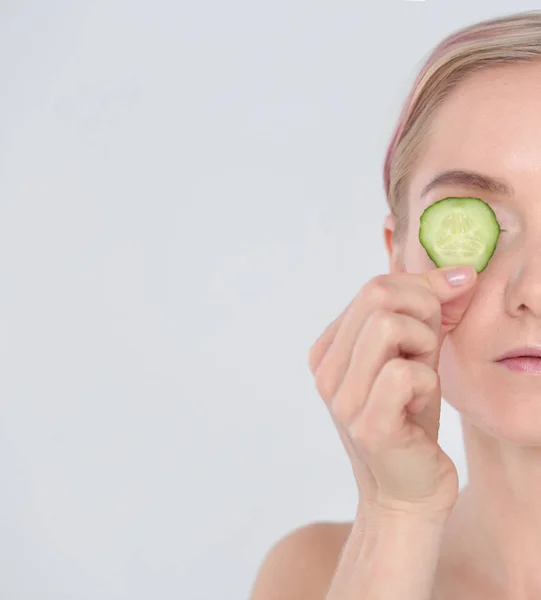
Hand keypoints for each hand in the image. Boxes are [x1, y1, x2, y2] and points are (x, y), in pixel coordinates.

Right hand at [308, 266, 476, 520]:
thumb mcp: (415, 354)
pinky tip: (419, 406)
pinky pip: (404, 373)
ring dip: (424, 345)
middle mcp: (325, 370)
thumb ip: (427, 311)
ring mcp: (341, 398)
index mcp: (329, 349)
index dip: (422, 287)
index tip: (449, 307)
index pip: (374, 286)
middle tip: (430, 348)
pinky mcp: (366, 425)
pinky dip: (426, 382)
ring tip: (422, 375)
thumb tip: (463, 271)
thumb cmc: (411, 418)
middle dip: (423, 310)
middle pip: (377, 295)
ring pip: (388, 326)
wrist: (409, 488)